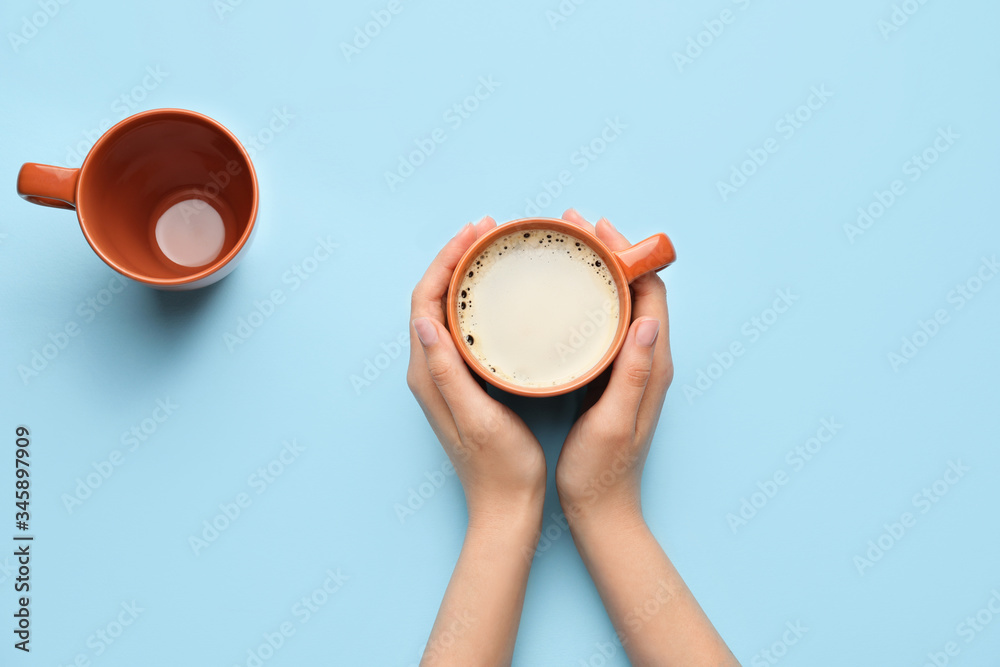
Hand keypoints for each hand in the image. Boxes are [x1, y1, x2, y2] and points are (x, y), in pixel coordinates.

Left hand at [407, 216, 545, 524]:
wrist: (507, 508)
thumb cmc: (499, 467)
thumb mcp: (475, 417)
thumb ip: (446, 370)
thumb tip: (424, 319)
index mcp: (428, 373)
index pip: (424, 301)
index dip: (444, 262)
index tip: (474, 234)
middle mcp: (430, 370)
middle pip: (432, 299)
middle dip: (454, 259)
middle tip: (487, 231)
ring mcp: (446, 377)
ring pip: (447, 311)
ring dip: (464, 277)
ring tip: (492, 251)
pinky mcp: (466, 383)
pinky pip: (464, 329)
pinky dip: (477, 303)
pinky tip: (502, 297)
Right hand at [554, 209, 673, 526]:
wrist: (601, 510)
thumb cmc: (602, 472)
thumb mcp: (615, 422)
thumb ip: (634, 372)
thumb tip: (650, 320)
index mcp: (652, 365)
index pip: (650, 293)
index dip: (627, 255)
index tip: (596, 228)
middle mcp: (647, 361)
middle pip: (635, 290)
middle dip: (609, 253)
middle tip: (574, 227)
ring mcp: (629, 369)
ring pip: (619, 305)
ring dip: (598, 273)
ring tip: (567, 250)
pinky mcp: (611, 379)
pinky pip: (605, 325)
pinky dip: (588, 301)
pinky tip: (562, 298)